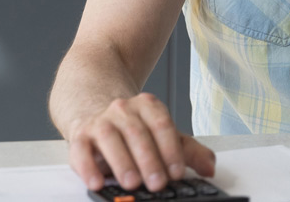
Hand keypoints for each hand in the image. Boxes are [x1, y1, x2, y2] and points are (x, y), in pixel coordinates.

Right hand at [67, 92, 215, 191]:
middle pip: (137, 132)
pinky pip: (80, 149)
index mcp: (148, 107)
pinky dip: (87, 167)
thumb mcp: (162, 135)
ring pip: (110, 138)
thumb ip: (187, 151)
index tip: (177, 172)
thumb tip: (210, 168)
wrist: (94, 110)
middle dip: (149, 160)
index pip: (162, 125)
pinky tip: (96, 182)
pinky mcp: (79, 135)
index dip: (171, 149)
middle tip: (157, 183)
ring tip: (131, 183)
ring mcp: (101, 121)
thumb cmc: (133, 129)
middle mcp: (123, 110)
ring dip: (122, 162)